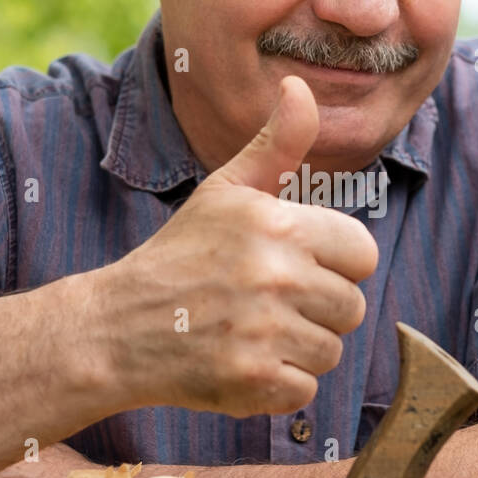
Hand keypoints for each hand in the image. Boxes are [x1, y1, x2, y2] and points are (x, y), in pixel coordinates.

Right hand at [80, 75, 378, 417]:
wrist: (116, 328)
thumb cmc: (179, 257)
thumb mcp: (225, 192)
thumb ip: (276, 144)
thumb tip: (301, 87)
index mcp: (277, 223)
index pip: (362, 253)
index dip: (333, 265)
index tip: (294, 268)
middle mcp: (274, 274)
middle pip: (351, 307)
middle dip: (317, 312)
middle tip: (265, 306)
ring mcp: (263, 329)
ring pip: (331, 351)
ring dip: (298, 351)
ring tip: (251, 334)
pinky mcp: (251, 380)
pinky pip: (305, 390)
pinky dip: (278, 387)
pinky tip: (242, 365)